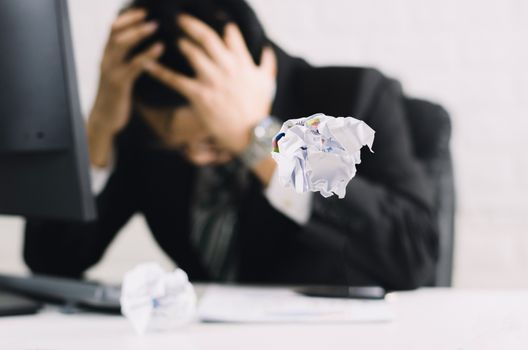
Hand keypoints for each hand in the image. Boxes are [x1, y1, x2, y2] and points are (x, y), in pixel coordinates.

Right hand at [90, 8, 163, 134]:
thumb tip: (148, 47)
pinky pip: (132, 66)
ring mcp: (110, 71)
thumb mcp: (122, 73)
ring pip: (120, 45)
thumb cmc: (118, 96)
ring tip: (154, 26)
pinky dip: (146, 55)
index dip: (126, 17)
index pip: (113, 28)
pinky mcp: (118, 84)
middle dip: (132, 20)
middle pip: (115, 31)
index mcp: (108, 55)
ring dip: (138, 33)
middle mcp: (106, 59)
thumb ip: (130, 59)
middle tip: (149, 13)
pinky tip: (159, 49)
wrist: (106, 119)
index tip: (143, 9)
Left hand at [144, 14, 275, 153]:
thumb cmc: (259, 109)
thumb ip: (267, 63)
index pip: (230, 34)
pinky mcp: (199, 95)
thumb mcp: (267, 83)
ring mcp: (212, 80)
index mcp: (242, 62)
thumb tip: (266, 48)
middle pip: (206, 37)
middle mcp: (226, 67)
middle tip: (178, 17)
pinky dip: (159, 71)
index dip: (218, 22)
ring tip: (168, 36)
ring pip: (191, 53)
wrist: (251, 133)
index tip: (210, 14)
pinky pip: (175, 80)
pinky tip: (146, 64)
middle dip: (190, 24)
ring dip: (179, 42)